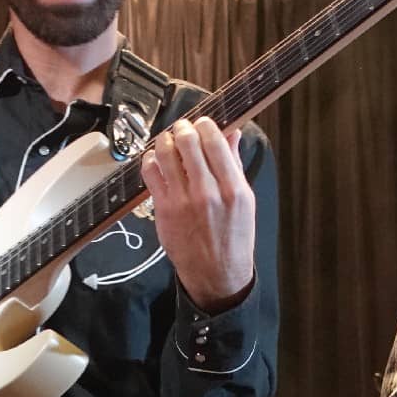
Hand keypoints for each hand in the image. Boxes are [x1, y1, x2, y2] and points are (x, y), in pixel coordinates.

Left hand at [144, 116, 255, 313]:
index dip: (206, 125)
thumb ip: (235, 164)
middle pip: (188, 143)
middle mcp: (208, 192)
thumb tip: (232, 134)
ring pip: (166, 153)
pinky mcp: (164, 209)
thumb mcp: (245, 200)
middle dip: (184, 128)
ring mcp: (183, 201)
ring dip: (165, 140)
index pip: (215, 142)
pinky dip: (151, 159)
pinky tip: (156, 159)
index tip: (203, 122)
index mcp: (234, 188)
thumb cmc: (233, 237)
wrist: (217, 274)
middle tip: (183, 128)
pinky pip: (151, 173)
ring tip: (169, 140)